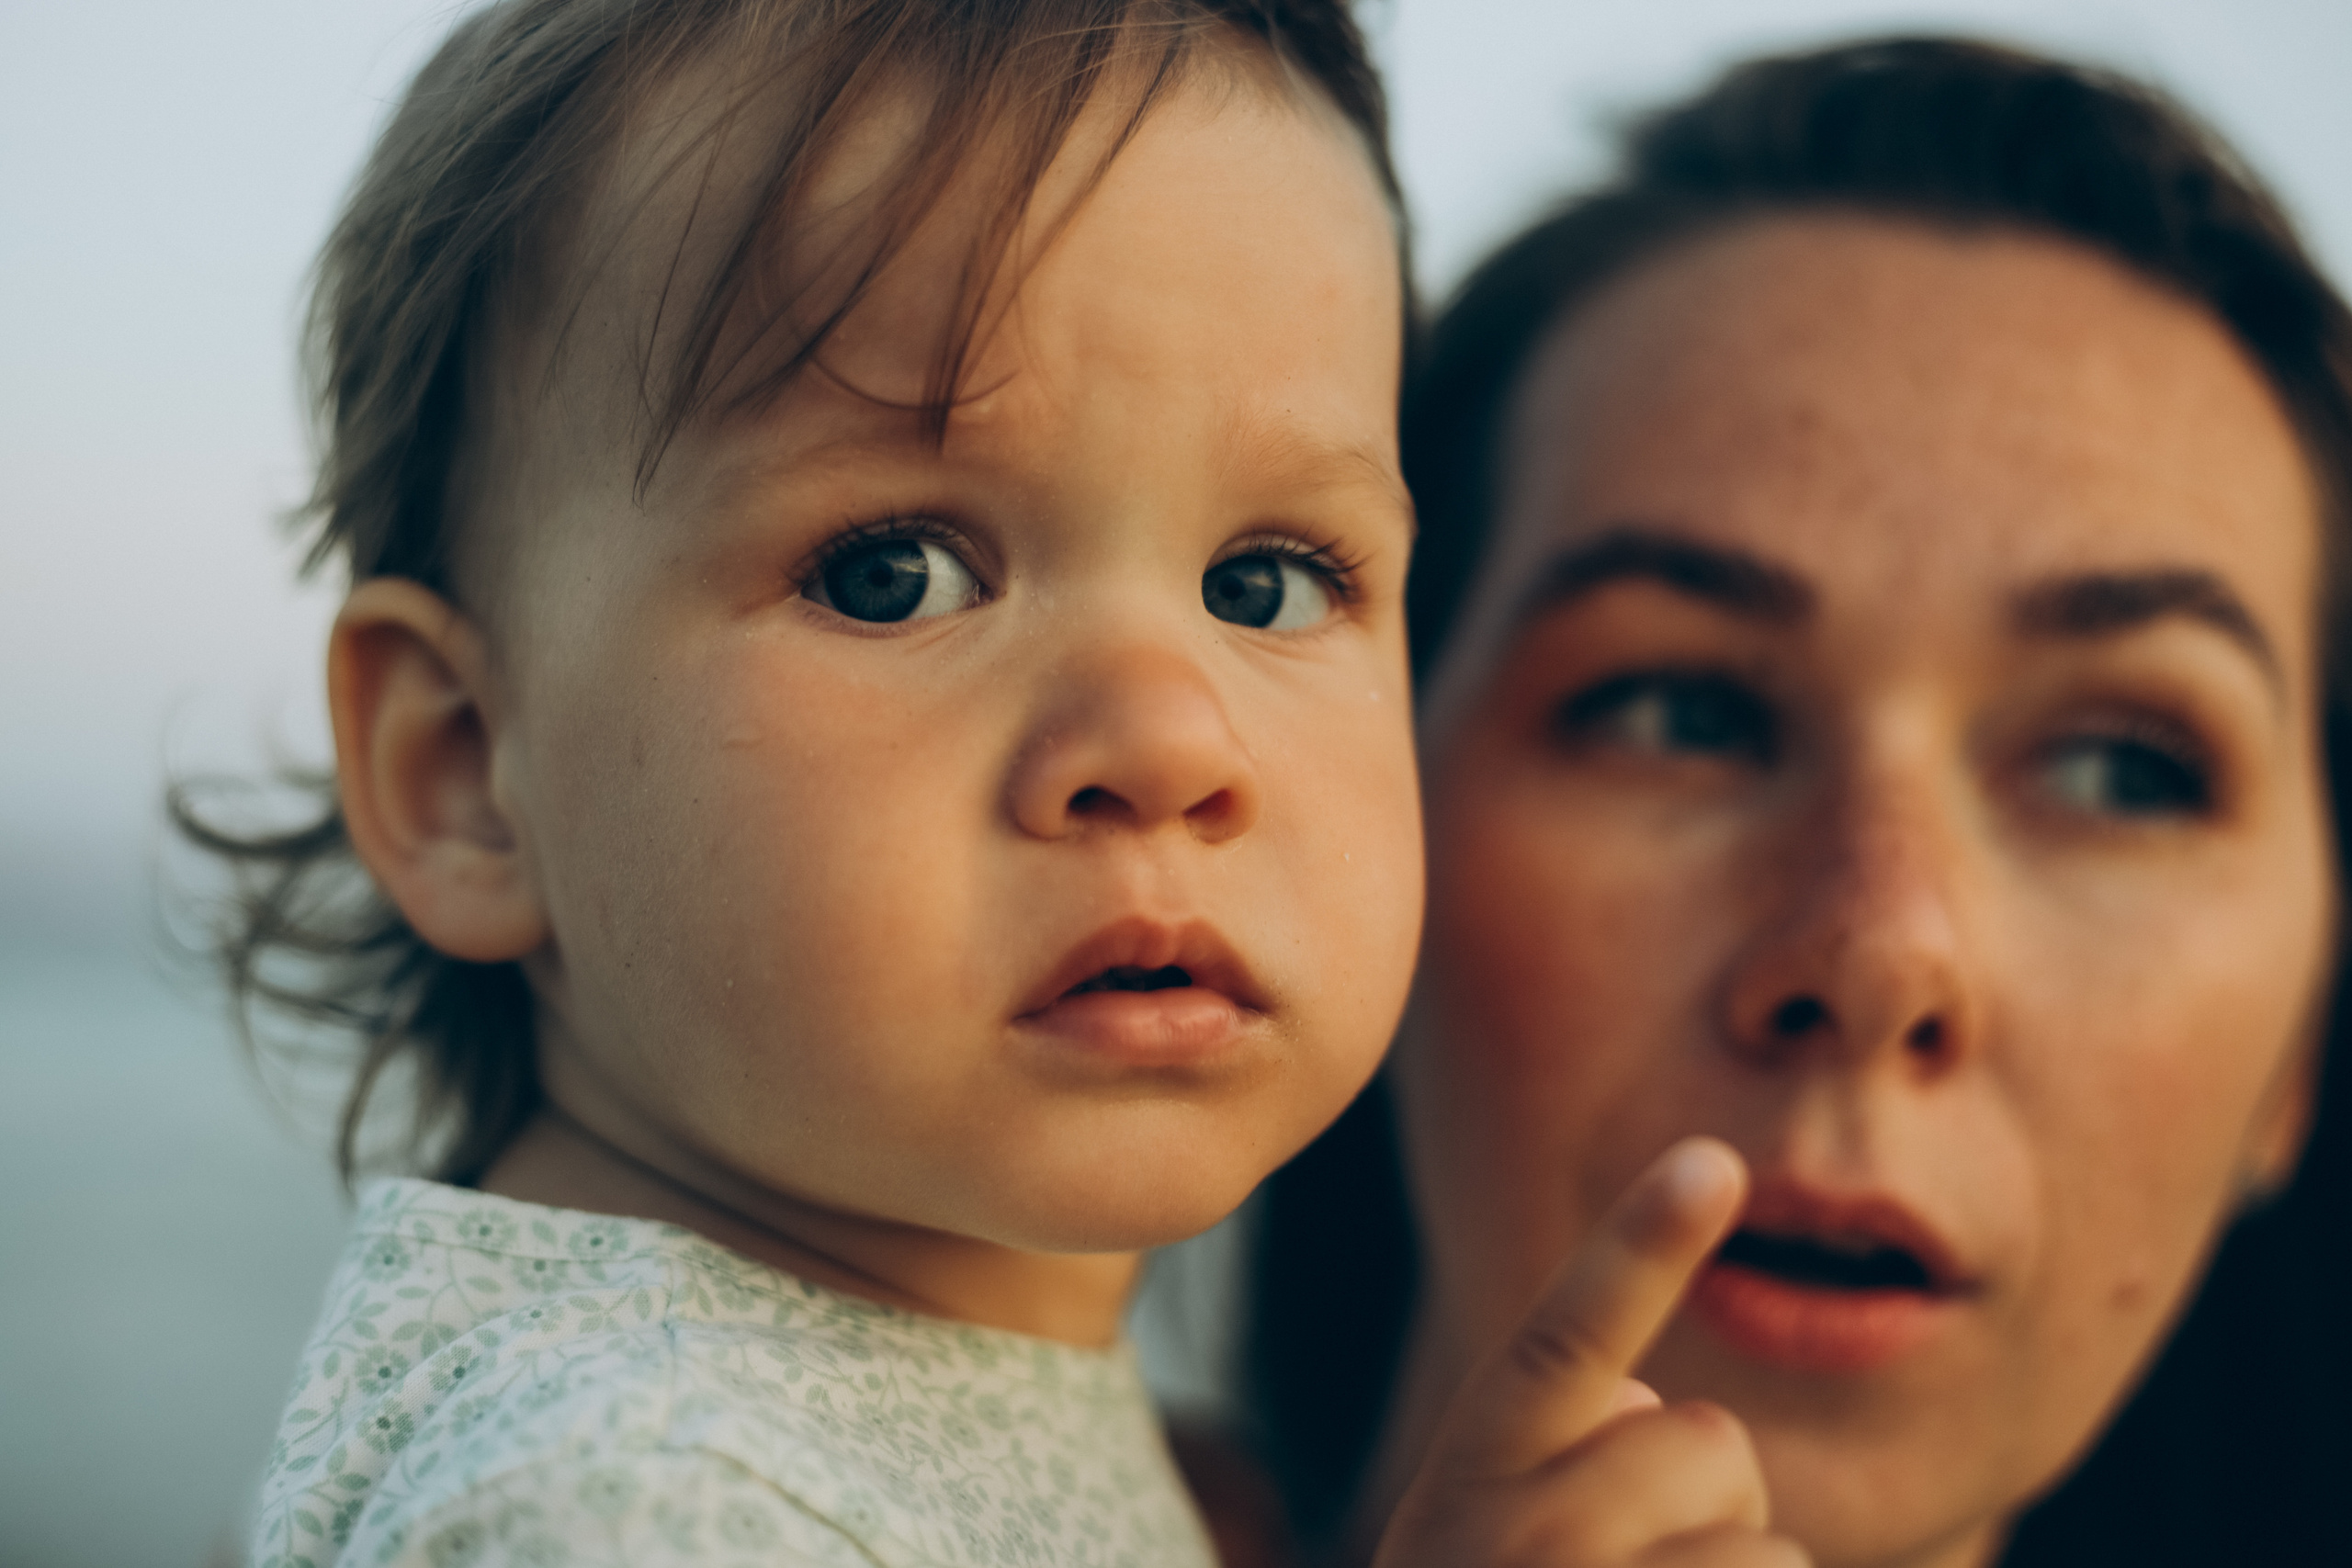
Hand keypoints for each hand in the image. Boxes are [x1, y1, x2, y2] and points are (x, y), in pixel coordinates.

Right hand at [1373, 1138, 1807, 1566]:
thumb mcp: (1474, 1547)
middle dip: (1705, 1508)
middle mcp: (1526, 1539)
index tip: (1712, 1160)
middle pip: (1707, 1441)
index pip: (1563, 1341)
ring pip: (1765, 1541)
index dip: (1641, 1247)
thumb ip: (1544, 1460)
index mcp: (1468, 1481)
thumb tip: (1643, 1401)